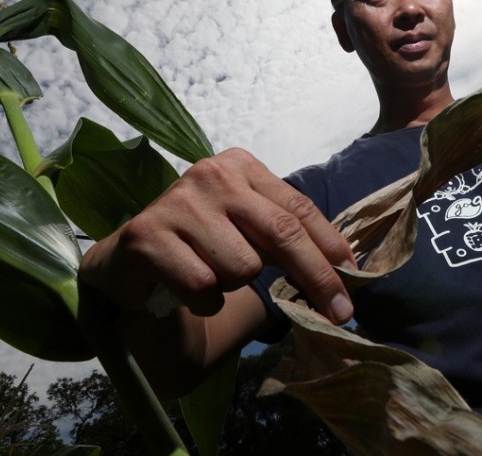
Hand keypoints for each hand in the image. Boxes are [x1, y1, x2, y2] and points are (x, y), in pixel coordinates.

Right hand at [79, 148, 355, 323]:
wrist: (128, 259)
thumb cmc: (200, 242)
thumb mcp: (246, 226)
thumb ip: (287, 236)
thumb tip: (344, 269)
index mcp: (241, 166)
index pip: (298, 209)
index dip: (331, 248)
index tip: (354, 278)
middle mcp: (211, 175)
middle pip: (282, 234)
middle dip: (316, 278)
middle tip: (340, 314)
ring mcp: (177, 202)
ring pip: (242, 267)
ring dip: (234, 285)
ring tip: (211, 274)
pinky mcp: (148, 236)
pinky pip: (203, 287)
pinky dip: (203, 300)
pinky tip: (187, 288)